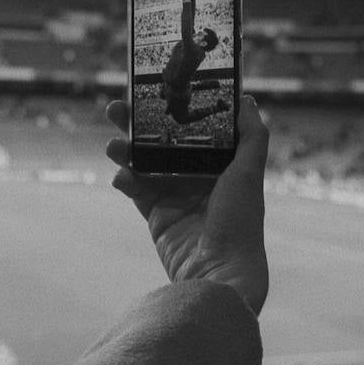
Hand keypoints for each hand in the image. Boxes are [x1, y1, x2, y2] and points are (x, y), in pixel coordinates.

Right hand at [105, 95, 268, 314]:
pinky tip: (121, 177)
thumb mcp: (250, 173)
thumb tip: (246, 99)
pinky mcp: (157, 216)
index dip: (173, 109)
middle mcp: (197, 177)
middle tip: (116, 108)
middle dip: (138, 125)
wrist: (219, 274)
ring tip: (112, 144)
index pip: (192, 128)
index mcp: (221, 164)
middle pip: (162, 142)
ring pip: (144, 164)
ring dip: (125, 151)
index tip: (154, 90)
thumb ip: (252, 136)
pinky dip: (126, 181)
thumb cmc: (241, 222)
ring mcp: (175, 196)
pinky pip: (136, 191)